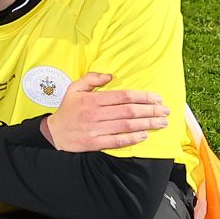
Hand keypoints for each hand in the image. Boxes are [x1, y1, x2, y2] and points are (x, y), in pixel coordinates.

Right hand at [42, 71, 172, 152]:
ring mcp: (95, 129)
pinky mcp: (94, 143)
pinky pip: (117, 141)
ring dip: (147, 124)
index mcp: (92, 99)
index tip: (157, 98)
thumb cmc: (67, 110)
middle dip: (151, 110)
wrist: (53, 133)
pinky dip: (132, 138)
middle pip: (129, 111)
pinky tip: (144, 135)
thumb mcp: (74, 89)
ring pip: (126, 126)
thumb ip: (91, 79)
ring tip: (161, 122)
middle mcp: (94, 114)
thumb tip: (110, 75)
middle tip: (165, 111)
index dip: (143, 96)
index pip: (123, 96)